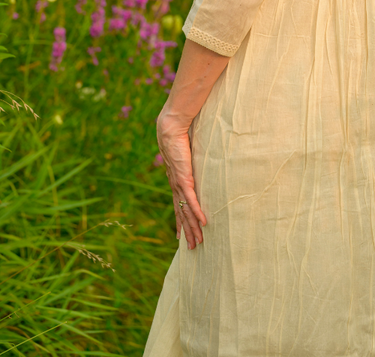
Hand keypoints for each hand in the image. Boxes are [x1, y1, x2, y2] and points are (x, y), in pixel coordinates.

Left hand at [157, 114, 207, 249]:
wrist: (170, 129)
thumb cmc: (179, 136)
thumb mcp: (187, 152)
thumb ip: (191, 159)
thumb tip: (196, 157)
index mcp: (176, 180)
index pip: (178, 206)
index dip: (180, 221)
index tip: (181, 235)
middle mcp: (175, 185)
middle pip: (181, 214)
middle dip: (187, 231)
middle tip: (192, 248)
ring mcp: (179, 184)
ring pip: (187, 211)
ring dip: (193, 228)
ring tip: (198, 242)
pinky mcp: (184, 179)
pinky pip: (192, 200)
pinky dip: (197, 212)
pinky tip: (203, 223)